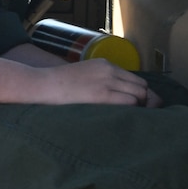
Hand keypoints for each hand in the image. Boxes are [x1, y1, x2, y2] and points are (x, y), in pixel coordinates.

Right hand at [0, 51, 156, 106]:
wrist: (40, 86)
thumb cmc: (56, 88)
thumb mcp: (81, 78)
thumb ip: (98, 84)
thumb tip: (113, 101)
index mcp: (104, 65)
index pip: (135, 79)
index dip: (141, 95)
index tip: (142, 108)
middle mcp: (109, 70)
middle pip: (142, 86)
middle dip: (147, 102)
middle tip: (143, 118)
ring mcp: (107, 82)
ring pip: (140, 95)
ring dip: (141, 109)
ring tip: (135, 122)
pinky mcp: (103, 95)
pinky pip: (131, 103)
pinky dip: (134, 112)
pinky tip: (127, 121)